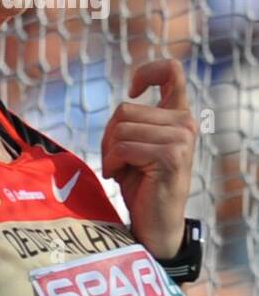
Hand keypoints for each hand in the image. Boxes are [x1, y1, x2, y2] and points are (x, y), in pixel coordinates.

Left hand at [101, 60, 197, 258]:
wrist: (153, 223)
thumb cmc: (139, 183)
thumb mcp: (134, 144)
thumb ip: (135, 120)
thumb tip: (130, 96)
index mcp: (178, 116)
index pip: (172, 71)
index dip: (147, 72)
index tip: (134, 90)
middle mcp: (185, 123)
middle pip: (125, 109)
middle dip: (109, 136)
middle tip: (117, 160)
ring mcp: (182, 139)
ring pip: (121, 129)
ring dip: (110, 153)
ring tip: (121, 170)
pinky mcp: (171, 156)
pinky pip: (123, 148)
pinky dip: (112, 163)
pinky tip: (120, 177)